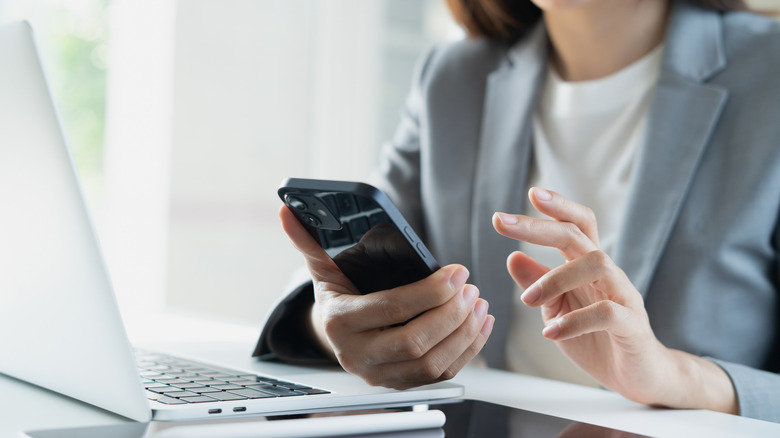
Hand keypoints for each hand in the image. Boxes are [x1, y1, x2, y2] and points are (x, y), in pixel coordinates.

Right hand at [279, 206, 493, 388]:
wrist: (333, 332)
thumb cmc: (336, 294)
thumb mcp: (323, 266)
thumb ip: (308, 240)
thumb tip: (287, 212)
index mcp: (340, 322)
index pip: (391, 309)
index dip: (429, 292)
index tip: (456, 272)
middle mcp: (357, 355)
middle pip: (415, 342)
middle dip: (451, 314)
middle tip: (470, 287)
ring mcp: (380, 374)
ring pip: (432, 364)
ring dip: (464, 333)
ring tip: (478, 302)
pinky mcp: (401, 384)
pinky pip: (441, 375)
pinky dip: (467, 351)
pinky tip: (479, 325)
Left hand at [492, 188, 736, 413]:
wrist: (638, 376)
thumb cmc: (596, 339)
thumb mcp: (558, 309)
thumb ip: (539, 284)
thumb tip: (512, 257)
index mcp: (588, 267)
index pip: (577, 225)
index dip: (557, 206)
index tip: (529, 193)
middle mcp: (608, 274)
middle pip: (579, 235)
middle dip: (539, 226)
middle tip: (502, 222)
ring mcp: (624, 297)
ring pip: (598, 263)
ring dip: (555, 278)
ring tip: (528, 300)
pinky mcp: (633, 326)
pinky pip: (608, 313)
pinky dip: (574, 321)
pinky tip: (551, 332)